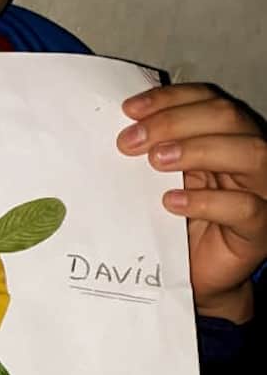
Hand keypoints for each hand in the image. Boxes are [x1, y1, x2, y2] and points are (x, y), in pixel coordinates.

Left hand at [117, 83, 266, 321]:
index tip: (129, 110)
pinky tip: (172, 202)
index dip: (169, 99)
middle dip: (174, 122)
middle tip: (130, 142)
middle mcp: (250, 156)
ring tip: (154, 161)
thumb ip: (154, 150)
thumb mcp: (163, 179)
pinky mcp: (260, 228)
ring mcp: (262, 191)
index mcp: (227, 136)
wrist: (195, 275)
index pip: (207, 99)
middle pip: (226, 118)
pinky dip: (207, 201)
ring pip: (248, 153)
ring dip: (196, 150)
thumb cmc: (179, 224)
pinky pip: (245, 207)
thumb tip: (122, 127)